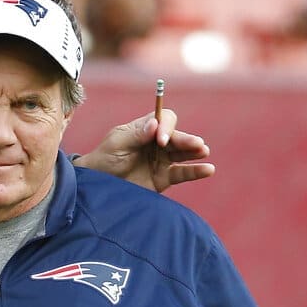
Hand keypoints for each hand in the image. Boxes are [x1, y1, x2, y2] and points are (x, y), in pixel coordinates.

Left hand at [74, 108, 214, 192]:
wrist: (97, 186)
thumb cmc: (104, 159)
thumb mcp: (116, 144)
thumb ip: (136, 135)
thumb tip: (155, 125)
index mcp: (144, 129)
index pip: (164, 119)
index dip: (167, 127)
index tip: (161, 140)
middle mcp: (156, 143)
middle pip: (177, 136)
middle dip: (186, 139)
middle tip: (195, 144)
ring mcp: (161, 160)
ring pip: (183, 153)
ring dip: (195, 151)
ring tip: (203, 151)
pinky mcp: (163, 178)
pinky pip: (183, 173)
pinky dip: (196, 171)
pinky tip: (208, 169)